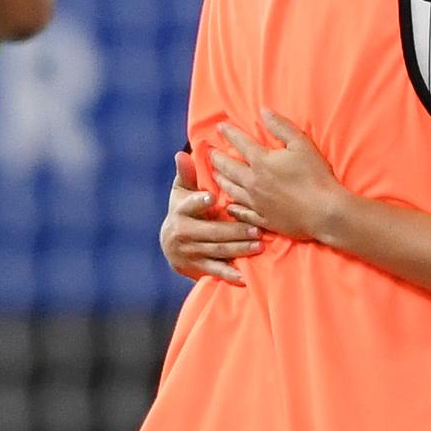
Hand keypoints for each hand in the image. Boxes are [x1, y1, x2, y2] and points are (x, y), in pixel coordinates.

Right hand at [161, 150, 261, 284]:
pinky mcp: (196, 267)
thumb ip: (187, 174)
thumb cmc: (183, 209)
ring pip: (218, 250)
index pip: (189, 205)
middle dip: (234, 231)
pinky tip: (244, 277)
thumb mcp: (182, 192)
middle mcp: (182, 233)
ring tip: (259, 245)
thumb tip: (181, 153)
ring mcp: (189, 252)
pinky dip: (229, 275)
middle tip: (256, 229)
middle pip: (212, 232)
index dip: (199, 202)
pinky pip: (215, 271)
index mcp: (180, 211)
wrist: (171, 244)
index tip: (213, 198)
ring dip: (239, 249)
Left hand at [209, 112, 344, 242]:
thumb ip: (281, 127)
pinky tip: (229, 206)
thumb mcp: (302, 144)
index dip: (229, 133)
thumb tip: (264, 111)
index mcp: (262, 161)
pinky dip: (233, 208)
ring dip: (220, 180)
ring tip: (214, 175)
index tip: (219, 127)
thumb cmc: (315, 176)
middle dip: (217, 158)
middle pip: (228, 168)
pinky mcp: (263, 218)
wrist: (324, 211)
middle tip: (209, 153)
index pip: (240, 143)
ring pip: (230, 190)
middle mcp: (253, 182)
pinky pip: (241, 213)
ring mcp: (256, 202)